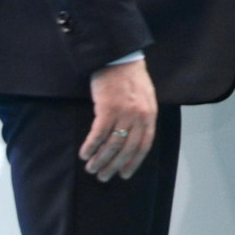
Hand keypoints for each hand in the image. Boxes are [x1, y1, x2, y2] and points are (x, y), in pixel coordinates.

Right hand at [81, 59, 156, 180]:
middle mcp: (139, 116)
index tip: (124, 174)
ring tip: (91, 168)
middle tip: (103, 177)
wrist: (119, 57)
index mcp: (150, 114)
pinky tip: (84, 154)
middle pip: (127, 149)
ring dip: (100, 159)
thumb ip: (142, 116)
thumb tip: (134, 138)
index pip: (144, 145)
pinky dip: (91, 147)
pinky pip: (98, 134)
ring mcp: (124, 113)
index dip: (133, 162)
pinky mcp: (108, 108)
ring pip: (112, 144)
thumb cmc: (130, 77)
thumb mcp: (145, 97)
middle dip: (114, 166)